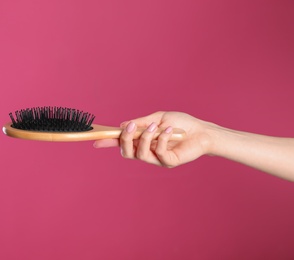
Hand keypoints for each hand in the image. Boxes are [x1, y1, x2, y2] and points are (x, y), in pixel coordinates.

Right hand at [93, 111, 212, 167]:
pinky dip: (161, 139)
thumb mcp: (157, 118)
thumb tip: (123, 125)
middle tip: (130, 127)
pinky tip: (169, 130)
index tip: (96, 140)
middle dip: (125, 139)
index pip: (122, 142)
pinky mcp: (168, 162)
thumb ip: (141, 123)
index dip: (109, 142)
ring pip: (140, 154)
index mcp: (142, 140)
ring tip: (155, 127)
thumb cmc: (181, 123)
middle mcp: (147, 151)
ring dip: (145, 138)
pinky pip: (158, 153)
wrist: (202, 131)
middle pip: (126, 152)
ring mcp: (157, 158)